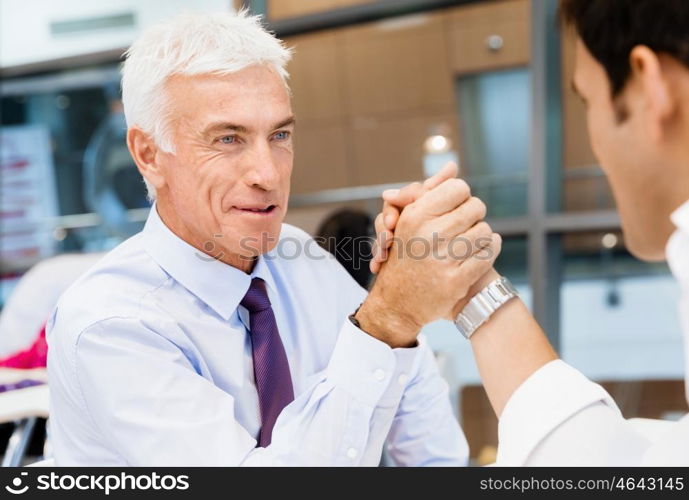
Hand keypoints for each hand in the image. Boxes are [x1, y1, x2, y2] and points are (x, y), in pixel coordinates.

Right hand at [371, 163, 500, 310]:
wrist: (397, 302)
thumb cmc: (405, 254)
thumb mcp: (409, 219)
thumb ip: (431, 190)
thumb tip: (452, 165)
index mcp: (415, 216)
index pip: (458, 188)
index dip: (461, 196)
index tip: (456, 206)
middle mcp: (427, 235)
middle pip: (475, 207)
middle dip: (474, 214)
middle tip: (467, 222)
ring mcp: (442, 260)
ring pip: (484, 231)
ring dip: (482, 234)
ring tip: (474, 238)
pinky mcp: (455, 281)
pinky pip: (487, 256)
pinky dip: (490, 251)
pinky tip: (484, 250)